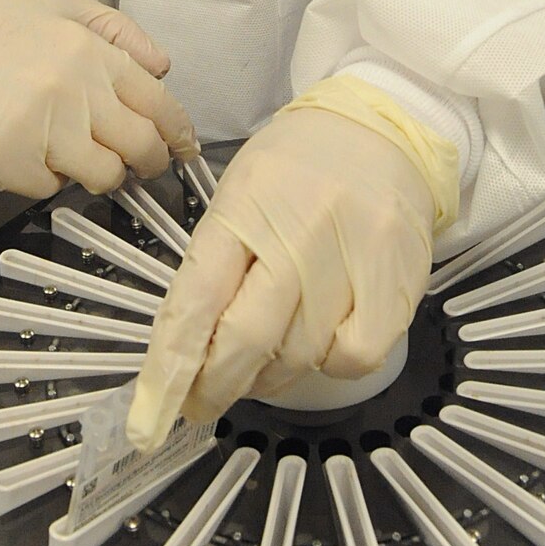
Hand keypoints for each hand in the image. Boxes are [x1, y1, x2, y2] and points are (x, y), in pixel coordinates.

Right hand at [0, 0, 197, 196]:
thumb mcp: (60, 5)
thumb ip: (118, 32)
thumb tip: (162, 68)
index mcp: (92, 53)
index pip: (160, 105)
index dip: (178, 133)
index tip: (181, 148)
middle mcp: (75, 93)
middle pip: (141, 149)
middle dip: (150, 162)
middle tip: (141, 164)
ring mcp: (42, 131)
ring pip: (103, 177)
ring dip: (100, 173)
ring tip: (78, 155)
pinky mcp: (8, 162)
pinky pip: (50, 188)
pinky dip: (47, 178)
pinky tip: (30, 152)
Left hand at [126, 105, 437, 449]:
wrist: (383, 126)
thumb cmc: (300, 165)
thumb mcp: (239, 195)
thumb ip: (214, 266)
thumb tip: (188, 351)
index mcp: (241, 212)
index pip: (194, 303)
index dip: (168, 371)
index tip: (148, 419)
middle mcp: (295, 236)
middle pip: (245, 341)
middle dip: (215, 387)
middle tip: (203, 403)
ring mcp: (350, 260)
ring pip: (297, 356)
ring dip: (270, 375)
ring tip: (265, 359)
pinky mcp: (396, 282)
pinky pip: (353, 357)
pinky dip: (330, 364)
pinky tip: (322, 343)